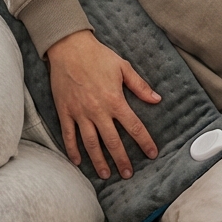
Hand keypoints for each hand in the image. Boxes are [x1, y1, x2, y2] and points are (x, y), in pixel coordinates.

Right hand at [45, 30, 160, 178]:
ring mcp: (80, 112)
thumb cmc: (97, 56)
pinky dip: (72, 150)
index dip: (145, 142)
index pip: (134, 127)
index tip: (152, 154)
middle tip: (128, 174)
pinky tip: (78, 162)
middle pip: (113, 141)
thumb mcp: (123, 67)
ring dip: (99, 161)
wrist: (68, 47)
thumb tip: (157, 99)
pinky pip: (69, 135)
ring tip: (105, 174)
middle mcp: (98, 110)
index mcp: (115, 100)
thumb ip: (140, 86)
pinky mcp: (65, 111)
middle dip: (122, 160)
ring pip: (91, 143)